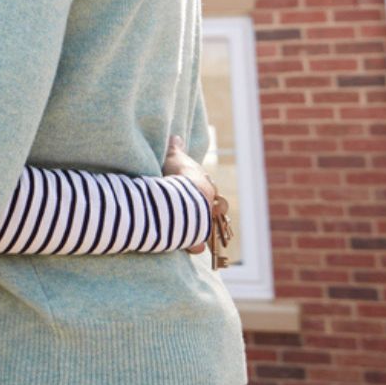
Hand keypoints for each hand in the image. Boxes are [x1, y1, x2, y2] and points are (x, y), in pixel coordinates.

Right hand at [165, 134, 227, 255]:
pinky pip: (196, 245)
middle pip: (212, 209)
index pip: (207, 188)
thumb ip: (174, 148)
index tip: (193, 190)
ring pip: (207, 228)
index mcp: (204, 186)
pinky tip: (189, 247)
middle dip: (205, 210)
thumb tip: (176, 136)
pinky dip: (192, 247)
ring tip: (190, 232)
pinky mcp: (196, 238)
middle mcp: (207, 205)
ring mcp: (203, 222)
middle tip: (194, 211)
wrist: (184, 197)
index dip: (200, 190)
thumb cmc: (177, 175)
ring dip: (200, 230)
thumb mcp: (173, 157)